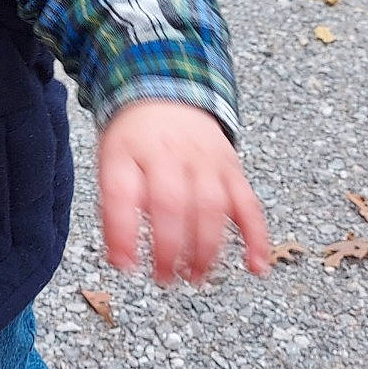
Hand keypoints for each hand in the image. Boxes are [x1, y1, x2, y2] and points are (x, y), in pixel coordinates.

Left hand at [98, 100, 270, 284]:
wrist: (168, 91)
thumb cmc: (136, 139)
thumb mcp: (110, 161)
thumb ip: (114, 207)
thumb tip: (120, 260)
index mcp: (130, 151)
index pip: (122, 194)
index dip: (122, 233)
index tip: (124, 266)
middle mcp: (170, 154)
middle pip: (171, 204)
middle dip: (169, 248)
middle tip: (164, 278)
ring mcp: (205, 161)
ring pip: (211, 207)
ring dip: (206, 249)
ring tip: (196, 277)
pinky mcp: (232, 169)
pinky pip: (248, 205)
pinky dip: (256, 238)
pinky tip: (256, 266)